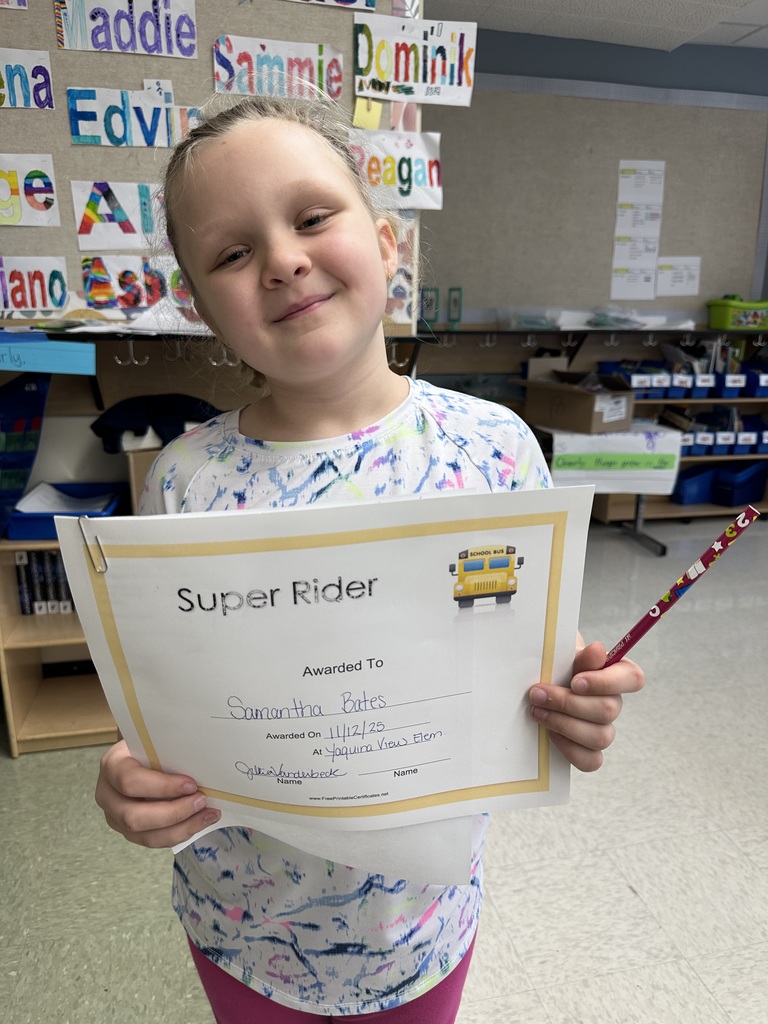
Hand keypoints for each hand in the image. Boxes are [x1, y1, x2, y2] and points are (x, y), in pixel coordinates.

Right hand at [95, 740, 221, 848]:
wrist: (142, 755)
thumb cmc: (153, 746)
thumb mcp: (157, 741)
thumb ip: (171, 751)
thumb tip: (202, 767)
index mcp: (112, 765)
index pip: (130, 780)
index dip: (162, 786)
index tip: (191, 784)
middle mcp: (107, 794)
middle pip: (133, 816)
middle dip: (173, 812)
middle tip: (202, 801)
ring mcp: (115, 817)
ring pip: (145, 835)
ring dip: (181, 828)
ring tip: (207, 815)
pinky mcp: (129, 832)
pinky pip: (154, 840)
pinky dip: (180, 833)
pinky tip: (199, 822)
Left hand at [528, 640, 644, 771]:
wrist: (539, 685)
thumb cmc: (556, 667)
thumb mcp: (566, 656)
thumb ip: (582, 656)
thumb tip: (599, 650)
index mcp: (616, 674)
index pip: (633, 679)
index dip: (605, 682)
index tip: (575, 681)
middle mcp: (613, 703)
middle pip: (608, 710)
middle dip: (568, 703)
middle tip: (538, 695)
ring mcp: (604, 729)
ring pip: (600, 737)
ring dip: (564, 724)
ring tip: (538, 712)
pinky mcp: (590, 751)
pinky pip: (591, 761)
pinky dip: (569, 749)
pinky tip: (550, 733)